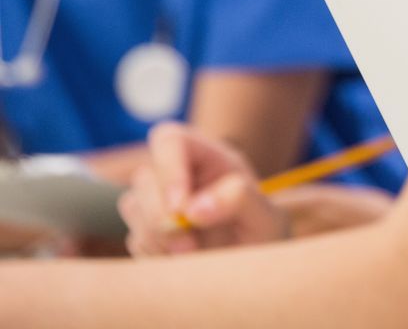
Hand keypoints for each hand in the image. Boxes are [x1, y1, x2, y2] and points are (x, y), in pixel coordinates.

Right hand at [120, 122, 290, 256]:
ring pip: (133, 207)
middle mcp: (179, 175)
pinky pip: (135, 240)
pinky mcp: (147, 233)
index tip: (180, 209)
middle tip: (188, 247)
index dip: (168, 170)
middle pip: (144, 178)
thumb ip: (240, 200)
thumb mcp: (267, 218)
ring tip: (193, 257)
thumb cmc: (263, 237)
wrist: (253, 275)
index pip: (170, 140)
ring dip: (157, 238)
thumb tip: (193, 209)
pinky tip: (183, 264)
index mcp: (208, 158)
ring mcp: (159, 203)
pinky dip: (155, 256)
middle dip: (159, 216)